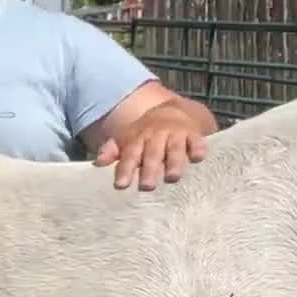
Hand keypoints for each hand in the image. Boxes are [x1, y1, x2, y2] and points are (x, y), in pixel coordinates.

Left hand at [92, 102, 208, 190]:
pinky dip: (198, 148)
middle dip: (150, 169)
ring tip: (173, 177)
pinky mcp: (194, 134)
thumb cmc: (146, 134)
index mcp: (138, 139)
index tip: (121, 185)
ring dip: (174, 162)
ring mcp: (176, 134)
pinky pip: (197, 141)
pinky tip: (198, 158)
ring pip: (174, 148)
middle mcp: (156, 136)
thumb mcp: (129, 139)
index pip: (130, 155)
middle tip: (147, 186)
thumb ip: (113, 151)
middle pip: (152, 154)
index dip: (125, 169)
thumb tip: (97, 163)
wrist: (172, 110)